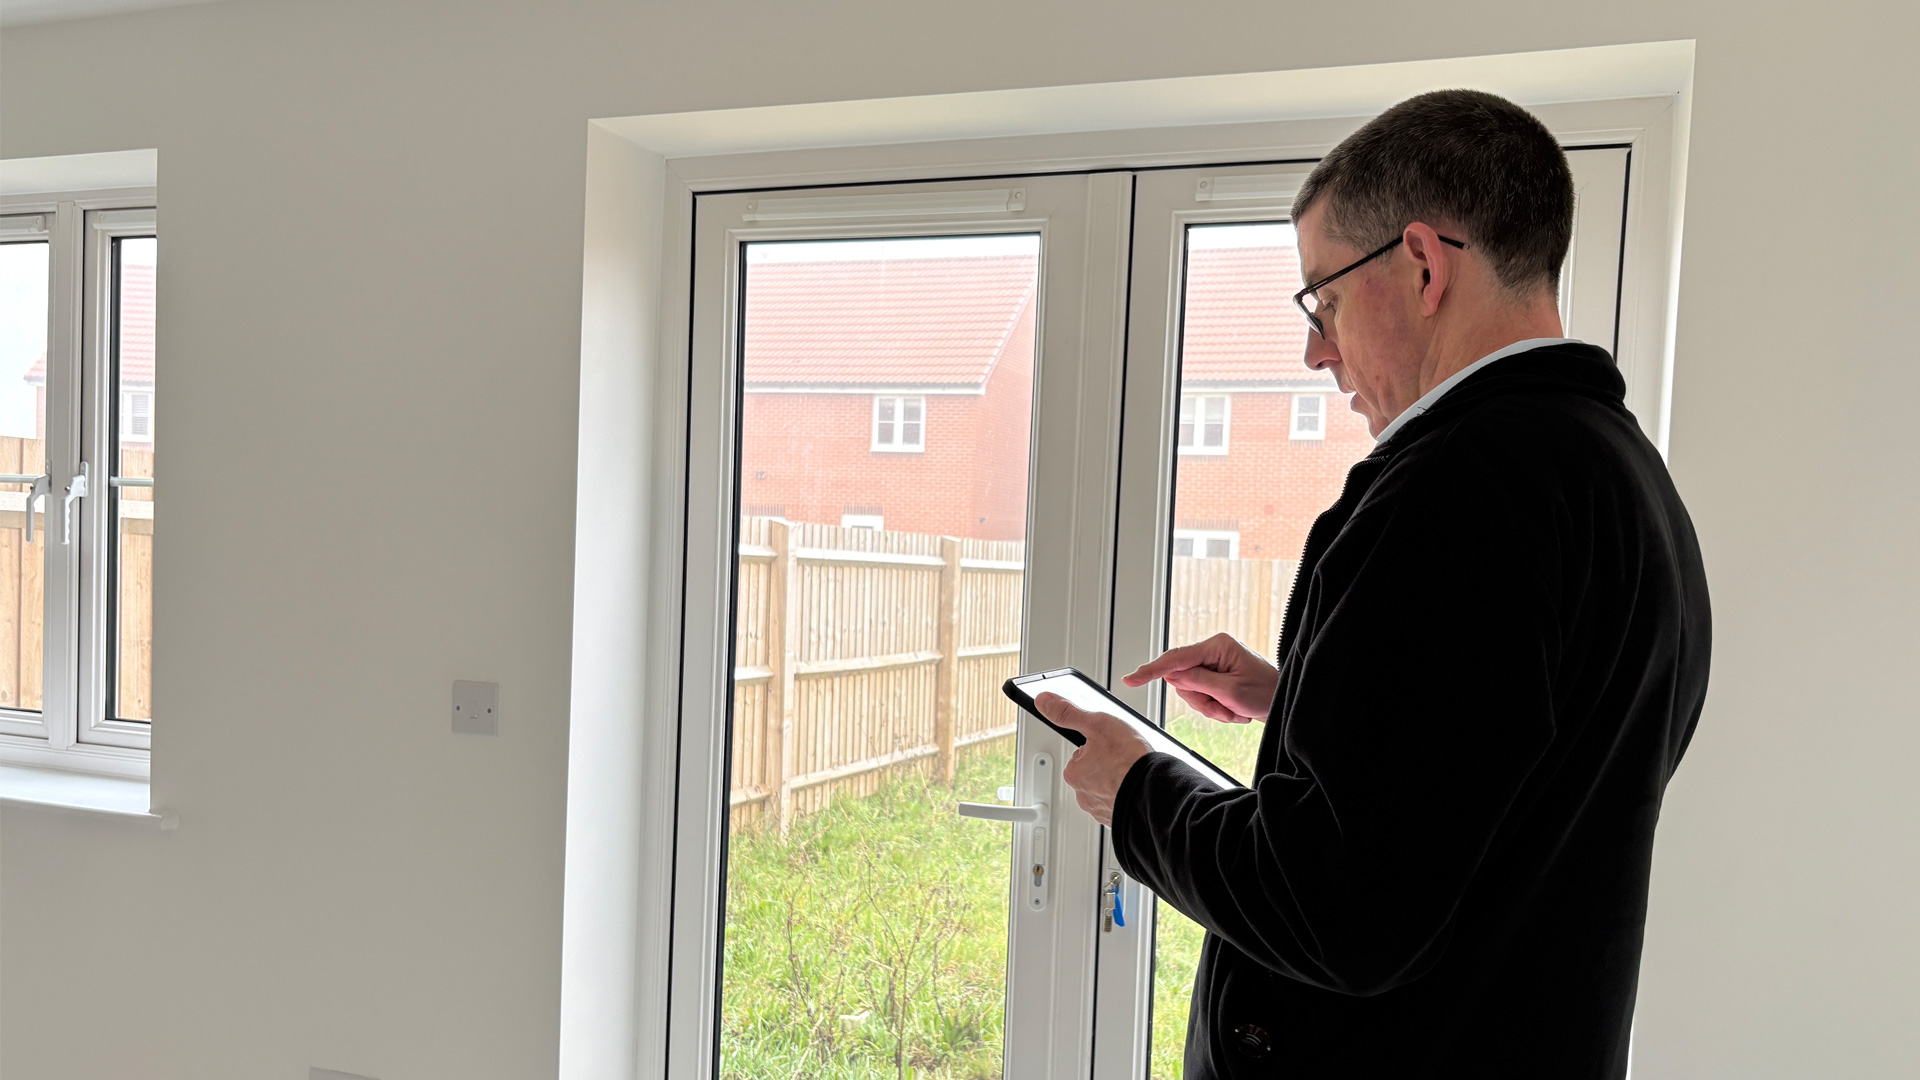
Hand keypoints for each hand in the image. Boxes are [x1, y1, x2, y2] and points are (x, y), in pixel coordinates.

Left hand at [1036, 692, 1152, 826]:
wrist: (1155, 789)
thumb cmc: (1128, 760)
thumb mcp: (1096, 724)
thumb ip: (1068, 713)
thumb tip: (1044, 701)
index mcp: (1074, 773)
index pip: (1081, 753)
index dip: (1099, 745)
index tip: (1111, 746)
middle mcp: (1083, 795)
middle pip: (1093, 771)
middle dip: (1107, 764)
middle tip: (1123, 758)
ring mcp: (1100, 809)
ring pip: (1106, 787)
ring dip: (1117, 779)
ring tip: (1131, 771)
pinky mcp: (1117, 817)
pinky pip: (1118, 802)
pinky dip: (1125, 794)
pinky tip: (1135, 785)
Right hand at [1122, 632, 1278, 723]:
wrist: (1285, 702)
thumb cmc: (1266, 693)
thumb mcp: (1231, 691)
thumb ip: (1198, 682)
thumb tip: (1172, 675)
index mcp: (1217, 646)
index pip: (1175, 658)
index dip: (1151, 670)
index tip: (1131, 679)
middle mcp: (1213, 651)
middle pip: (1183, 679)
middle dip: (1202, 701)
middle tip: (1226, 711)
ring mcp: (1214, 664)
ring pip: (1191, 691)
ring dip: (1212, 708)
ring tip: (1235, 712)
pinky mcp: (1216, 676)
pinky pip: (1202, 696)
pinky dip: (1216, 709)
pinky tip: (1235, 710)